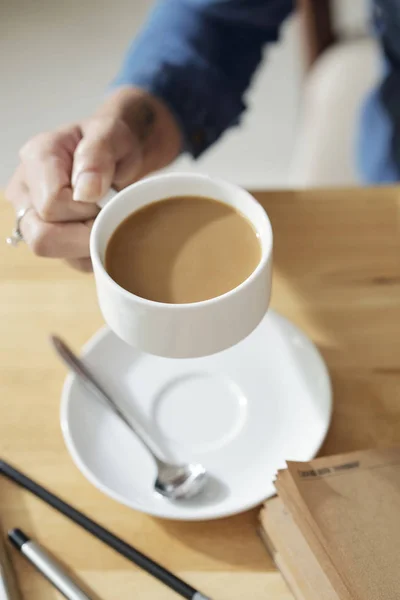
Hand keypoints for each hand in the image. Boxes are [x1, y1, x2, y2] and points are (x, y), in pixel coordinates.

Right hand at [5, 88, 181, 270]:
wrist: (120, 153)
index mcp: (37, 158)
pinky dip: (93, 250)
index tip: (107, 194)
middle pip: (43, 238)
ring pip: (57, 253)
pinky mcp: (48, 237)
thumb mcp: (113, 135)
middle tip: (109, 213)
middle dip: (85, 234)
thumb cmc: (114, 141)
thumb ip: (98, 155)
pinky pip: (71, 261)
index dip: (86, 208)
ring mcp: (32, 217)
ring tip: (106, 215)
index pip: (52, 204)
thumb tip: (85, 191)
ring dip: (91, 243)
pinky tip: (103, 227)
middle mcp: (26, 191)